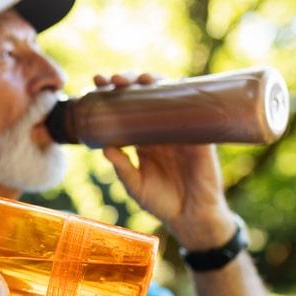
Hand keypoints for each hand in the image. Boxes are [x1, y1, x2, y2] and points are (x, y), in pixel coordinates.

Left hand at [93, 73, 236, 248]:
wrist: (191, 217)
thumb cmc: (161, 202)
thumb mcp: (135, 185)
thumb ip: (122, 167)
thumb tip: (105, 147)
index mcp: (142, 139)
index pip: (125, 110)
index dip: (111, 94)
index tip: (96, 84)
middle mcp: (160, 129)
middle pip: (144, 96)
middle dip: (128, 82)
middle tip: (113, 80)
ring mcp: (180, 129)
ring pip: (167, 96)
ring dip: (154, 82)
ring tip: (140, 79)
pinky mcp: (199, 135)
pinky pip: (194, 109)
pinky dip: (184, 93)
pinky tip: (175, 83)